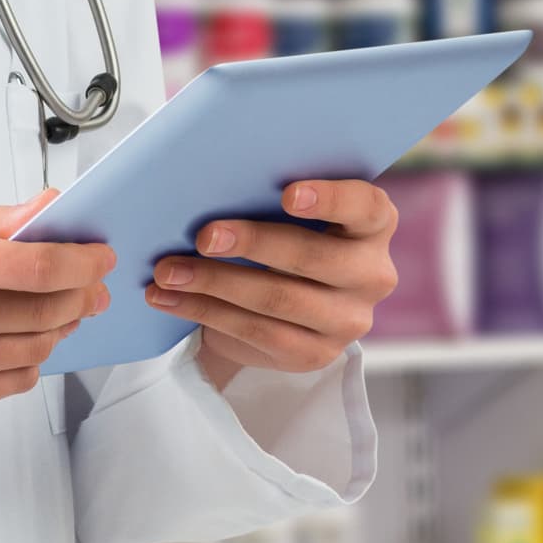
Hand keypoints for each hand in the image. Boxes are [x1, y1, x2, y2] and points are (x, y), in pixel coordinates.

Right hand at [0, 191, 114, 422]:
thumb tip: (50, 209)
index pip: (31, 263)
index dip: (80, 261)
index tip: (98, 257)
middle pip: (38, 309)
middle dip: (79, 297)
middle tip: (92, 288)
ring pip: (28, 350)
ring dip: (58, 331)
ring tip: (64, 314)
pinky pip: (4, 385)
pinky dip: (28, 364)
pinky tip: (28, 346)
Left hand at [145, 180, 398, 389]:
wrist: (276, 308)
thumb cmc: (280, 242)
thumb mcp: (287, 218)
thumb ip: (271, 202)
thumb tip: (214, 188)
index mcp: (374, 227)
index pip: (366, 207)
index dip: (330, 198)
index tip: (287, 194)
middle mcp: (372, 275)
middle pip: (313, 257)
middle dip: (252, 244)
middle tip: (204, 236)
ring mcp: (348, 321)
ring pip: (277, 299)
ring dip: (214, 283)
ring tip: (168, 271)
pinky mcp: (314, 354)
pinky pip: (255, 331)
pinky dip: (205, 311)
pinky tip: (169, 298)